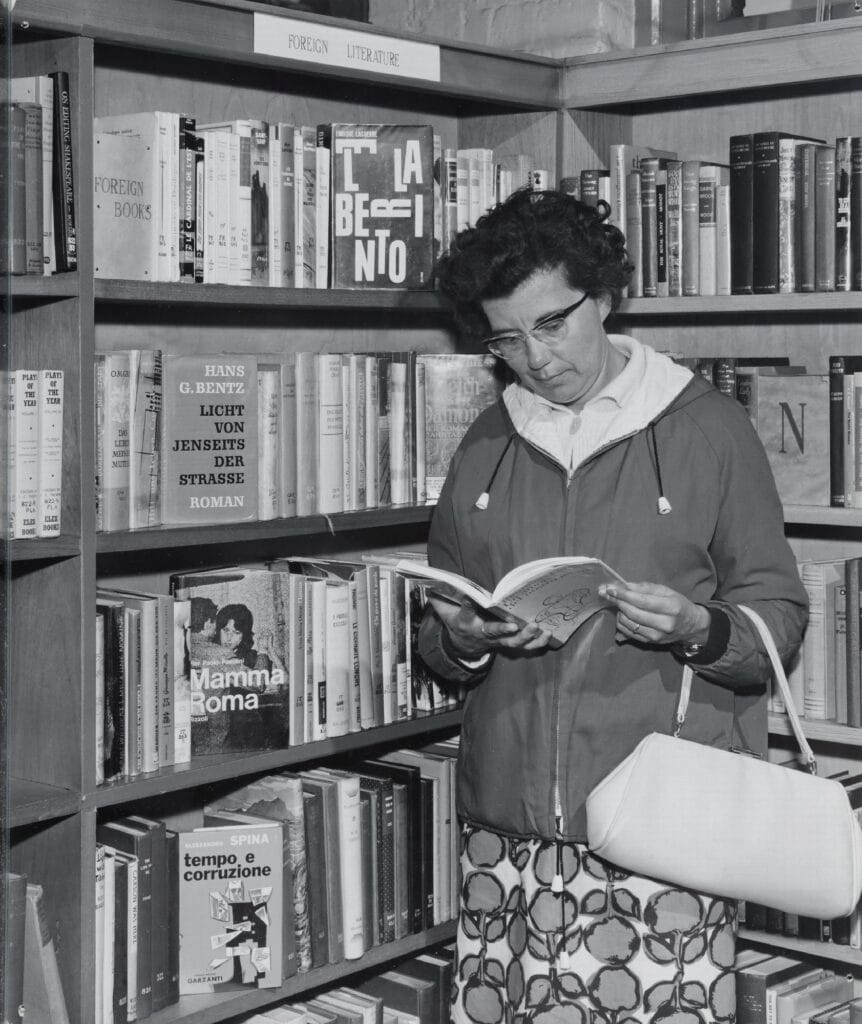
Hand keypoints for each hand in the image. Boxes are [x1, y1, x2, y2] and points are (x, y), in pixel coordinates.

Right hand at [428, 595, 552, 658]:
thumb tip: (428, 582)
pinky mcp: (509, 644)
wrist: (463, 647)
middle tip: (515, 625)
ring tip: (538, 628)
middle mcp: (483, 634)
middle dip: (503, 631)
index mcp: (466, 624)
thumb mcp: (444, 612)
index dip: (466, 605)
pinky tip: (547, 635)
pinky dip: (536, 643)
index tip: (469, 597)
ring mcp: (498, 641)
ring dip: (526, 637)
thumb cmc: (456, 623)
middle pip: (493, 634)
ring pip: (512, 643)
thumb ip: (439, 598)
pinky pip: (524, 647)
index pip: (464, 613)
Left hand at [597, 581, 709, 646]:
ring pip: (628, 623)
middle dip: (617, 602)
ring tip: (620, 603)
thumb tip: (623, 586)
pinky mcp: (650, 642)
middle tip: (607, 593)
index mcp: (671, 607)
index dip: (623, 594)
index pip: (642, 601)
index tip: (609, 588)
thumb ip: (645, 588)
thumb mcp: (666, 591)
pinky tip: (623, 614)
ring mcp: (656, 636)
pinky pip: (628, 632)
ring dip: (619, 611)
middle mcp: (664, 624)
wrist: (691, 626)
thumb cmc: (677, 604)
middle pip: (633, 613)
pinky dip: (621, 622)